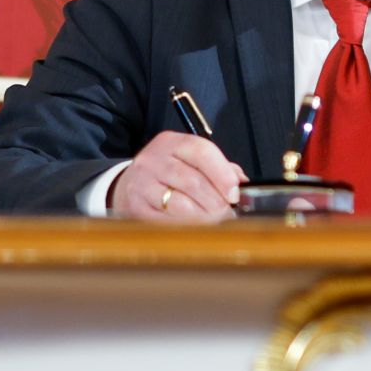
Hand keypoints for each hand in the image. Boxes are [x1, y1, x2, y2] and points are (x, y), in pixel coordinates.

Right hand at [110, 132, 247, 221]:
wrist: (129, 183)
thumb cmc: (168, 172)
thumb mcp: (189, 159)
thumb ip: (218, 167)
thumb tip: (242, 183)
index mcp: (173, 142)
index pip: (202, 152)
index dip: (222, 174)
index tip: (235, 193)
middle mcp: (154, 159)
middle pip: (192, 181)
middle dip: (216, 201)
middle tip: (228, 213)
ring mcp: (142, 183)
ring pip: (179, 204)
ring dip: (202, 217)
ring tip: (214, 222)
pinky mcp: (135, 206)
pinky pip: (165, 221)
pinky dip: (184, 226)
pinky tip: (194, 227)